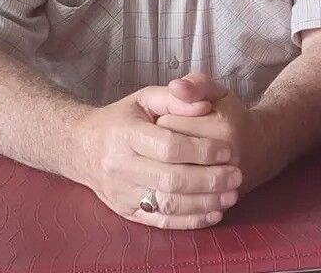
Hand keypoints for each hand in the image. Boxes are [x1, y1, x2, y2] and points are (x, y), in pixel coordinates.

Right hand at [74, 84, 241, 228]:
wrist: (82, 147)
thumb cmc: (121, 119)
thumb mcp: (144, 98)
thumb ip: (176, 98)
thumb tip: (204, 105)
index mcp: (124, 134)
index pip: (169, 146)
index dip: (201, 150)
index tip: (227, 151)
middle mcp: (119, 166)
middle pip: (171, 179)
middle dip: (209, 179)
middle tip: (237, 175)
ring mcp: (121, 192)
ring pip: (168, 204)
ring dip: (204, 203)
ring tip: (231, 195)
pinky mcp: (126, 212)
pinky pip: (161, 221)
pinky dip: (190, 221)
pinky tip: (213, 213)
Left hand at [156, 74, 283, 194]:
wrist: (262, 150)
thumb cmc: (232, 117)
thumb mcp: (218, 93)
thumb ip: (195, 85)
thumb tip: (176, 87)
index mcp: (221, 129)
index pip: (168, 126)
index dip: (160, 121)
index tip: (167, 119)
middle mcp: (224, 160)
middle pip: (167, 157)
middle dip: (157, 148)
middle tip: (166, 141)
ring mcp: (222, 187)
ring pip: (170, 186)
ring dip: (161, 173)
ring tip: (169, 160)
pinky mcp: (218, 205)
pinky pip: (181, 208)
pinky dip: (168, 197)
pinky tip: (169, 183)